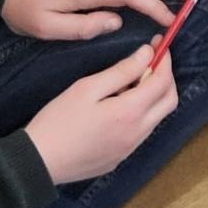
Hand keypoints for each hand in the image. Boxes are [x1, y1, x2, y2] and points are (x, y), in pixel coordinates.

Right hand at [23, 44, 181, 183]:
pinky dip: (141, 114)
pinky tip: (118, 108)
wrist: (38, 163)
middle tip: (151, 62)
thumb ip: (122, 71)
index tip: (159, 44)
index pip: (163, 82)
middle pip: (169, 102)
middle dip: (166, 78)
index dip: (164, 60)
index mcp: (130, 113)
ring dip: (153, 97)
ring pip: (156, 118)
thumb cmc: (58, 121)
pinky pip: (141, 132)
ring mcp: (130, 149)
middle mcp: (138, 133)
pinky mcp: (120, 159)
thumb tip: (148, 54)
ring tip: (129, 83)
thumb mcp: (87, 88)